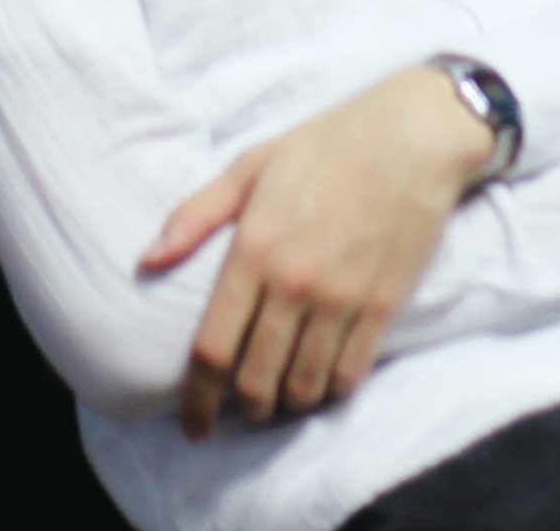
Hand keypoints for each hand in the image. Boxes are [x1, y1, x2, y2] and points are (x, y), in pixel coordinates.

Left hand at [142, 65, 492, 436]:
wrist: (412, 134)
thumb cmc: (327, 143)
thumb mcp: (252, 164)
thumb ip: (196, 214)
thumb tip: (146, 261)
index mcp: (255, 249)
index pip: (213, 350)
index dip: (196, 400)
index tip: (191, 424)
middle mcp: (294, 283)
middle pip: (255, 381)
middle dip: (241, 408)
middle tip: (240, 407)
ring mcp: (342, 298)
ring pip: (302, 387)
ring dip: (285, 405)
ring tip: (279, 398)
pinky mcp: (382, 305)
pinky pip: (350, 375)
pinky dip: (330, 391)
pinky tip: (321, 382)